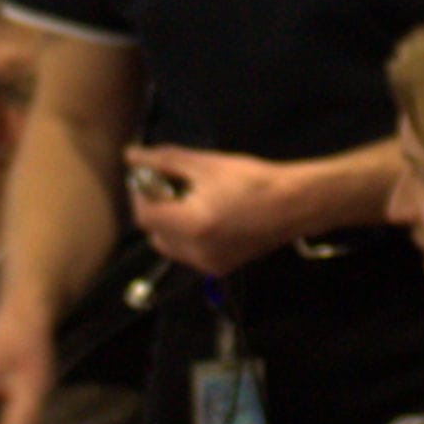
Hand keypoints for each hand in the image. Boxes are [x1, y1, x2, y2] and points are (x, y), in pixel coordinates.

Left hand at [127, 147, 314, 276]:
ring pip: (168, 245)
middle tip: (169, 185)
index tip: (150, 175)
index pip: (143, 215)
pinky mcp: (218, 268)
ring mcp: (206, 264)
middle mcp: (195, 251)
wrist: (292, 205)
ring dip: (168, 223)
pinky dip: (185, 236)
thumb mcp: (206, 165)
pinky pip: (187, 253)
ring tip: (188, 201)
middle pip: (153, 232)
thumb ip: (165, 160)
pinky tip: (204, 216)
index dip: (140, 194)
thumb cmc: (251, 180)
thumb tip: (131, 155)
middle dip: (154, 208)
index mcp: (191, 225)